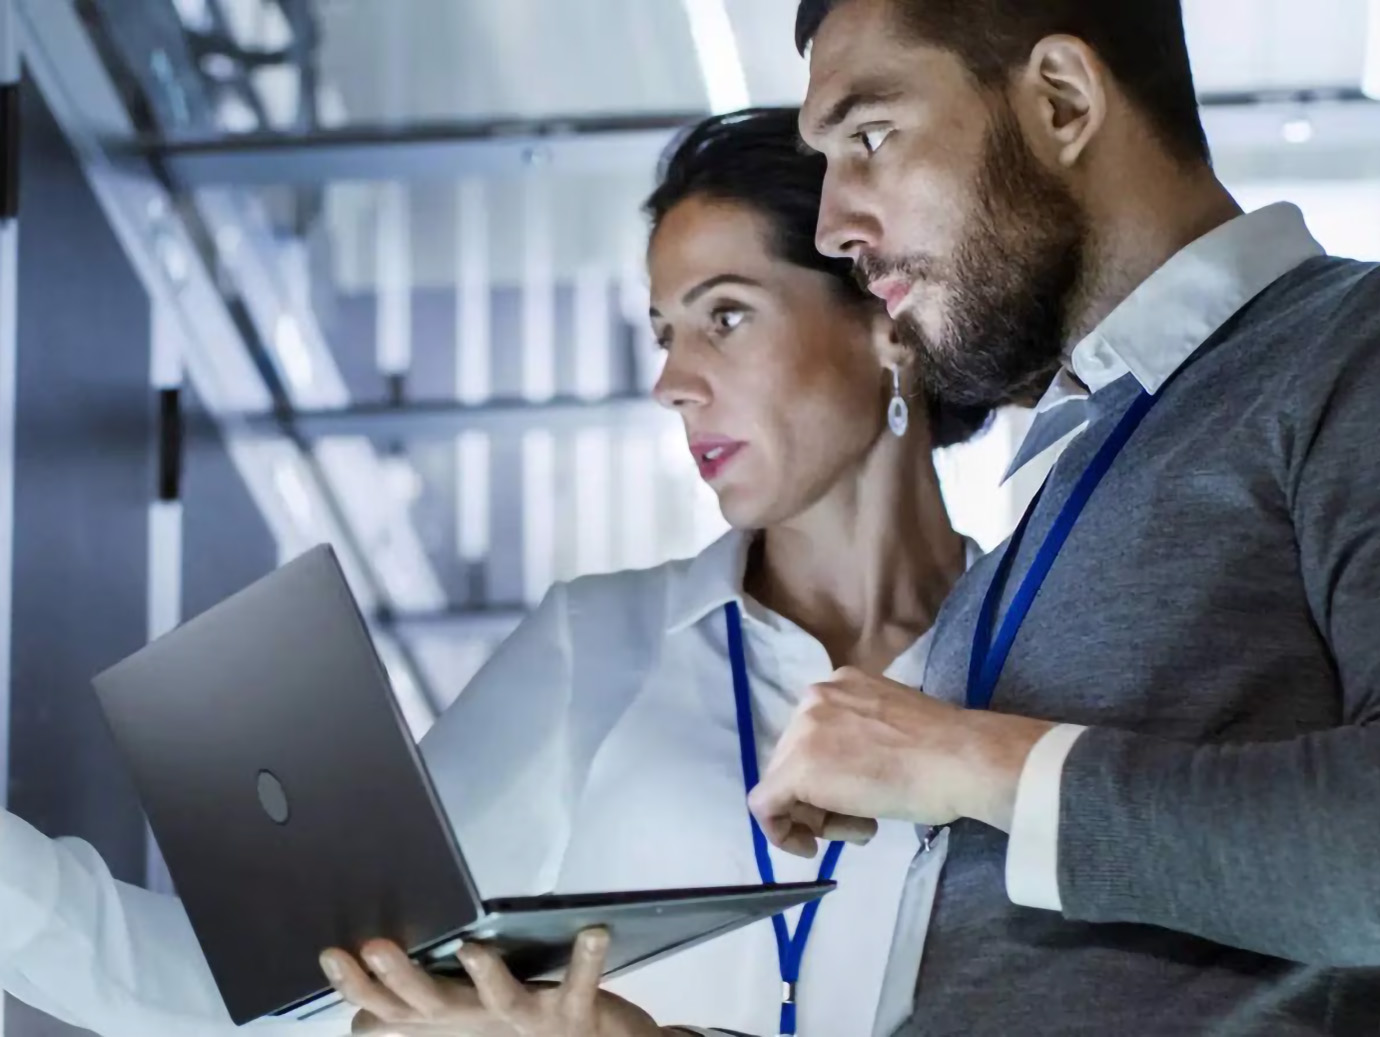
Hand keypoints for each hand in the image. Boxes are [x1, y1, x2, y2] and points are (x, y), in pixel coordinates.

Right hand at [319, 929, 667, 1035]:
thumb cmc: (525, 1030)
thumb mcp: (463, 1023)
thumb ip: (415, 1015)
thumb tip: (360, 1021)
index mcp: (452, 1019)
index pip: (394, 1007)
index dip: (360, 986)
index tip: (331, 954)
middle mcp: (481, 1023)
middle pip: (433, 1006)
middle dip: (402, 979)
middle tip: (375, 946)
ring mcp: (528, 1021)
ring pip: (502, 1002)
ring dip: (487, 977)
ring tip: (471, 949)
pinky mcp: (575, 1015)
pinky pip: (582, 985)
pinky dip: (587, 960)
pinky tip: (592, 932)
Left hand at [747, 668, 1053, 856]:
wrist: (961, 760)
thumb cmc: (945, 753)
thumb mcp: (892, 729)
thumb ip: (861, 738)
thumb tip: (847, 770)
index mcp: (840, 684)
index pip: (814, 737)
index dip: (829, 777)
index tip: (855, 800)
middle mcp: (814, 698)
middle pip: (794, 759)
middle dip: (820, 798)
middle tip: (859, 822)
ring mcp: (802, 729)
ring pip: (783, 783)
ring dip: (818, 815)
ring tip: (863, 828)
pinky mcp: (797, 768)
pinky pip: (765, 805)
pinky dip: (780, 831)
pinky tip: (809, 846)